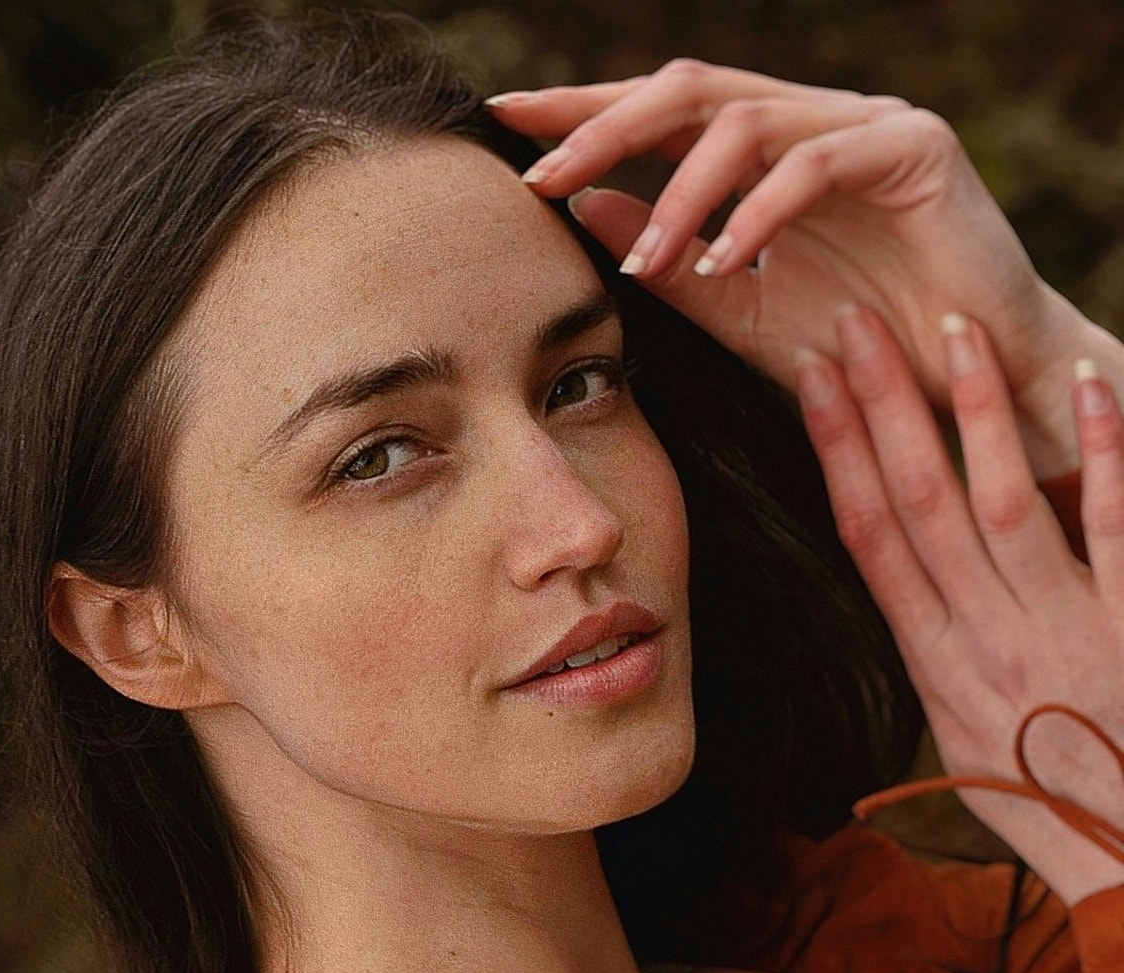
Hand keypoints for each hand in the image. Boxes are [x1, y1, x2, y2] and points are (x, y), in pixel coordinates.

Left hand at [488, 62, 1123, 475]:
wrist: (961, 391)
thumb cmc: (851, 352)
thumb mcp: (737, 310)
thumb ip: (666, 258)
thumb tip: (582, 206)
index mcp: (763, 154)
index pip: (659, 115)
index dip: (583, 113)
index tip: (504, 124)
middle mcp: (809, 123)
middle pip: (688, 90)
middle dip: (606, 125)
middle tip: (541, 172)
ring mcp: (863, 126)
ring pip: (747, 121)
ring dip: (680, 192)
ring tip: (643, 260)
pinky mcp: (915, 148)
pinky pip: (816, 164)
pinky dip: (757, 213)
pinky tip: (717, 262)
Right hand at [794, 303, 1123, 907]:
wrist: (1116, 845)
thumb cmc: (1031, 788)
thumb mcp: (953, 729)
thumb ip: (933, 649)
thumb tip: (908, 585)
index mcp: (932, 657)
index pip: (869, 535)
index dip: (838, 450)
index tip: (815, 380)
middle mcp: (984, 634)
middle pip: (920, 503)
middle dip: (884, 409)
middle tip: (857, 325)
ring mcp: (1062, 625)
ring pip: (1005, 503)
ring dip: (975, 414)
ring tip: (953, 332)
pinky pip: (1114, 528)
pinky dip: (1100, 456)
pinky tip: (1084, 390)